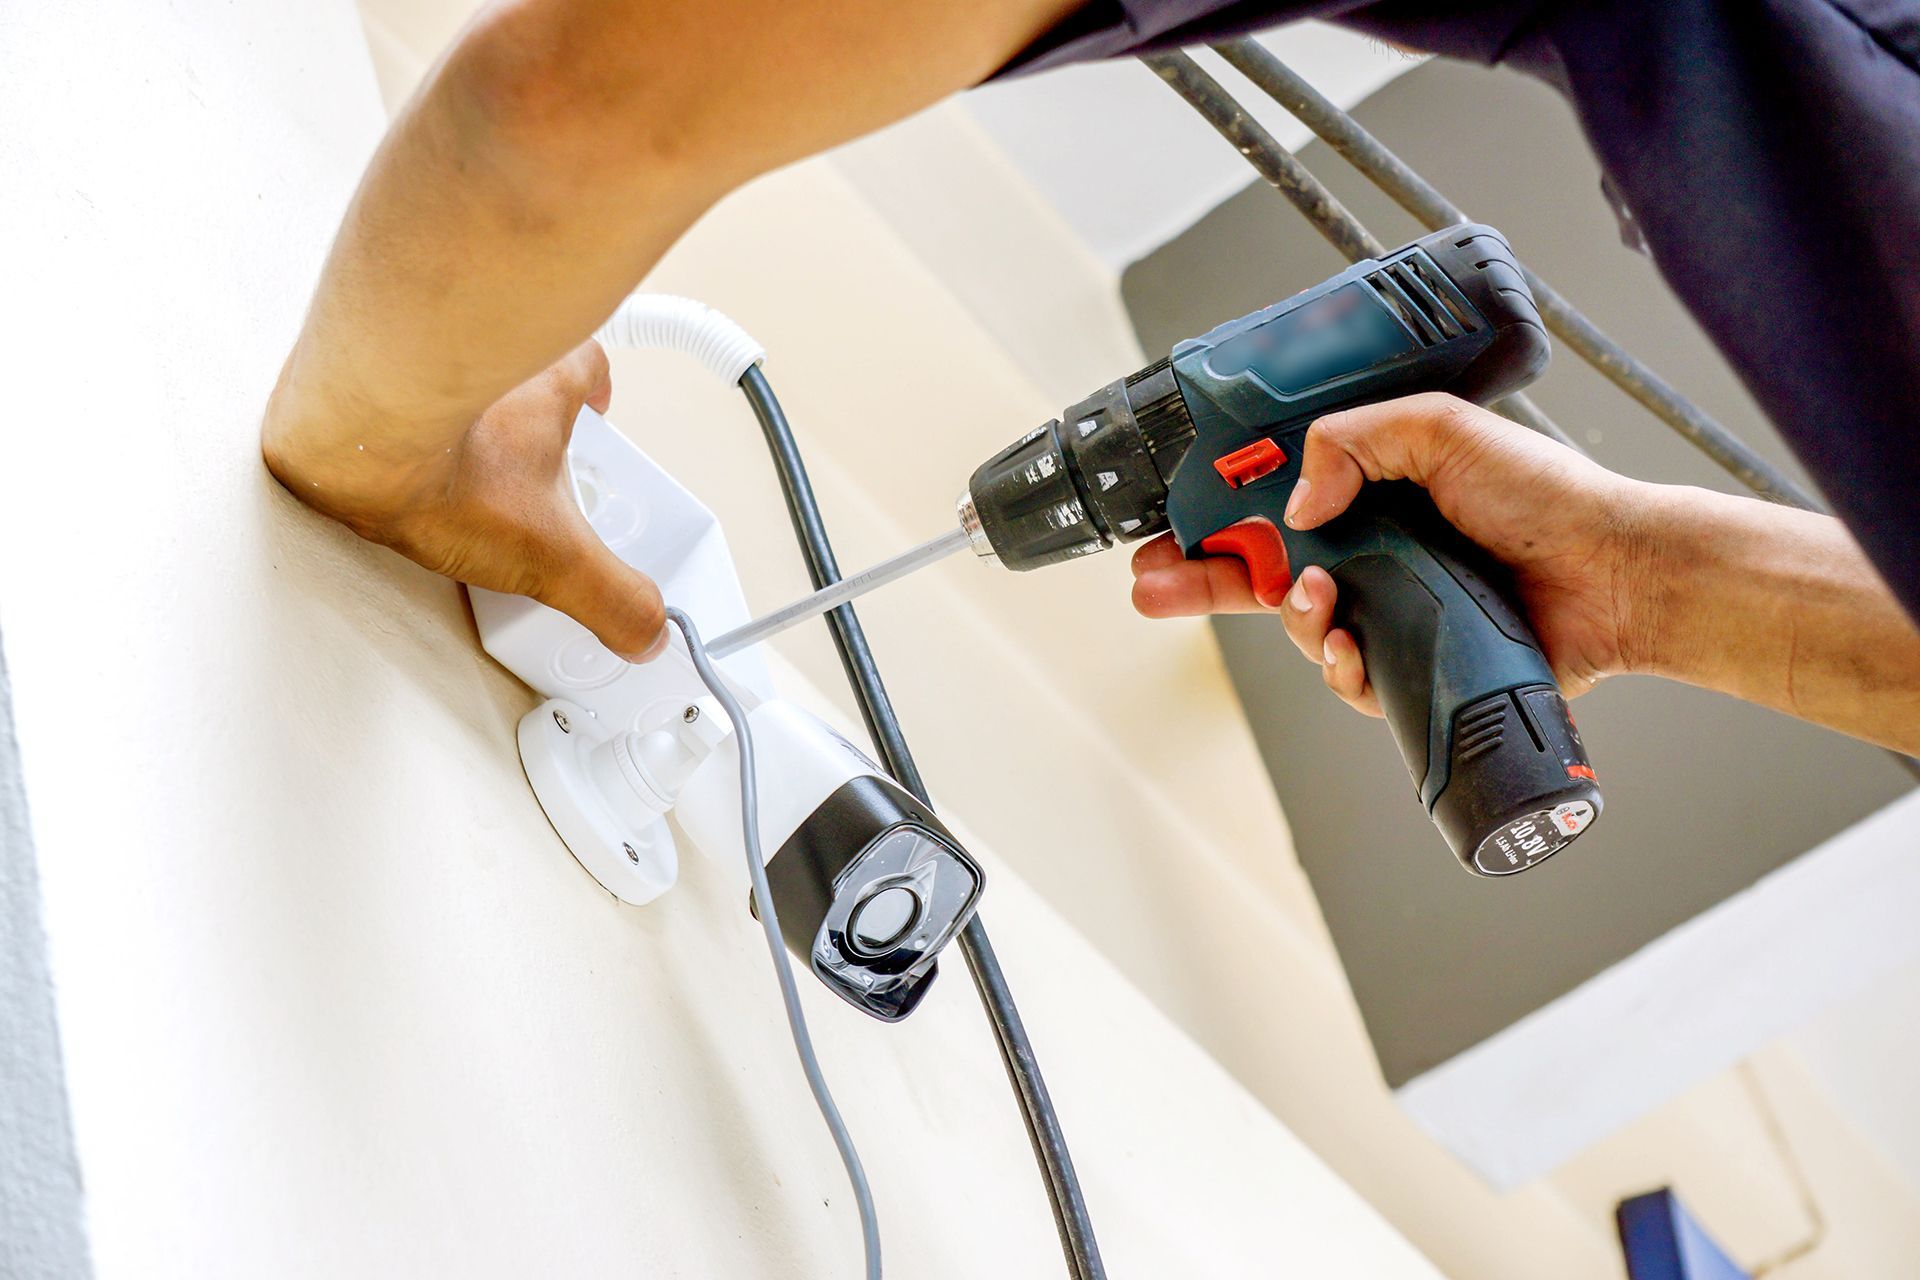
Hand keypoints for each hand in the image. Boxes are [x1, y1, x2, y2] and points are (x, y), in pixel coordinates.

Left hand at [263, 341, 666, 659]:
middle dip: (525, 408)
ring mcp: (419, 370)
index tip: (597, 404)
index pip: (584, 364)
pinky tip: (390, 469)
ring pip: (450, 380)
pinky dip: (393, 427)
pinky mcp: (360, 389)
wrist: (348, 443)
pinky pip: (385, 397)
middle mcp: (481, 366)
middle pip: (516, 371)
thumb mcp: (550, 555)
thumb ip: (607, 597)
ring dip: (458, 414)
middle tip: (524, 452)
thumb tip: (644, 629)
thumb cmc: (444, 468)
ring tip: (453, 467)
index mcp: (541, 392)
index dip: (594, 384)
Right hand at [1129, 393, 1650, 716]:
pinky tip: (1348, 648)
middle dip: (1200, 581)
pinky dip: (1338, 666)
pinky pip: (1350, 679)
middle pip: (1262, 573)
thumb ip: (1351, 442)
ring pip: (1301, 627)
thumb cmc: (1545, 495)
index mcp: (1371, 495)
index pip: (1271, 506)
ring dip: (1293, 617)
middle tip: (1153, 586)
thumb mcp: (1438, 429)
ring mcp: (1391, 613)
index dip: (1213, 520)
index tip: (1163, 532)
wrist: (1612, 572)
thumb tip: (1294, 505)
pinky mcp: (1416, 669)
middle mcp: (1373, 555)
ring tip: (1318, 601)